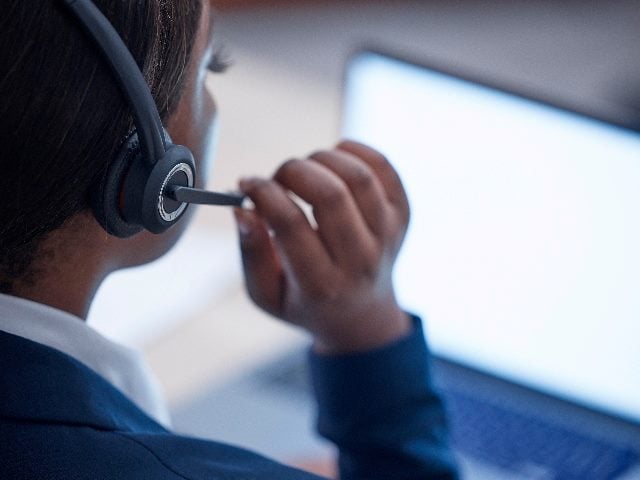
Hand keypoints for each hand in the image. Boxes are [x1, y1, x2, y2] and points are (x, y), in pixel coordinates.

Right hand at [234, 141, 411, 353]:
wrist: (361, 316)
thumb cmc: (305, 301)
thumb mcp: (266, 294)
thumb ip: (251, 253)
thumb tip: (243, 209)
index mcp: (320, 284)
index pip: (290, 224)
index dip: (263, 193)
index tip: (247, 184)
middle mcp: (360, 261)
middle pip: (330, 195)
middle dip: (293, 171)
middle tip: (279, 178)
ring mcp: (387, 236)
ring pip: (358, 176)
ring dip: (322, 158)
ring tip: (306, 170)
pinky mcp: (402, 216)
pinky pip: (384, 168)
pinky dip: (355, 152)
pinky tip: (333, 162)